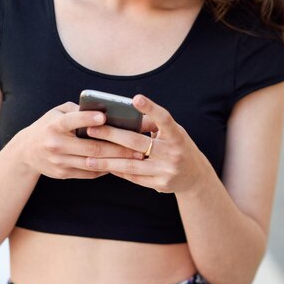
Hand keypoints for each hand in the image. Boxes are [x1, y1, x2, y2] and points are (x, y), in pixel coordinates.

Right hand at [15, 102, 144, 179]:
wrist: (26, 152)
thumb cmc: (48, 126)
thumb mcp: (57, 113)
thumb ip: (78, 110)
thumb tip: (105, 109)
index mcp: (54, 125)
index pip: (71, 121)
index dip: (87, 119)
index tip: (104, 117)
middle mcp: (56, 144)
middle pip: (91, 147)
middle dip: (117, 146)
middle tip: (138, 144)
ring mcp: (59, 162)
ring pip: (93, 162)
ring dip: (116, 160)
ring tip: (136, 156)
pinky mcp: (63, 174)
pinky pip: (89, 173)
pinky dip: (106, 168)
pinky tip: (121, 164)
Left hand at [84, 95, 203, 193]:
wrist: (195, 177)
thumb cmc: (178, 146)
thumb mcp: (173, 133)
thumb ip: (153, 125)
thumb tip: (124, 115)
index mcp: (177, 136)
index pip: (164, 119)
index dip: (150, 108)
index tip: (135, 98)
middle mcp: (173, 153)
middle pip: (137, 142)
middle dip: (112, 135)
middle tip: (91, 129)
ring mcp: (166, 171)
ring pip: (131, 164)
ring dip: (107, 161)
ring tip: (88, 157)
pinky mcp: (160, 185)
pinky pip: (133, 177)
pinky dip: (117, 171)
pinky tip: (102, 167)